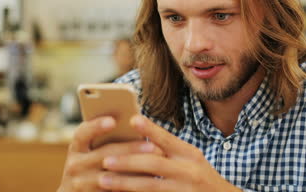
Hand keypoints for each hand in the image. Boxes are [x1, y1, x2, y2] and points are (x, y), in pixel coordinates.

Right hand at [57, 116, 162, 191]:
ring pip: (112, 177)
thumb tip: (135, 123)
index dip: (96, 126)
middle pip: (104, 155)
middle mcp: (75, 165)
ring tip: (156, 164)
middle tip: (154, 146)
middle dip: (130, 149)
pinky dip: (131, 186)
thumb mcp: (93, 150)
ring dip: (136, 170)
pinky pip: (115, 191)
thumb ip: (107, 138)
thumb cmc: (94, 163)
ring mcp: (81, 184)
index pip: (82, 133)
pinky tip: (149, 181)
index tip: (113, 121)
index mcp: (76, 147)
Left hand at [98, 115, 242, 191]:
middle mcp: (189, 171)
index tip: (132, 120)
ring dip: (124, 183)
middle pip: (154, 164)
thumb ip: (170, 149)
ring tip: (104, 180)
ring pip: (150, 187)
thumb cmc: (201, 177)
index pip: (167, 139)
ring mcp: (184, 191)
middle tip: (105, 160)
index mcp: (190, 154)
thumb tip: (141, 136)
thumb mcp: (192, 159)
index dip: (150, 129)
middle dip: (127, 162)